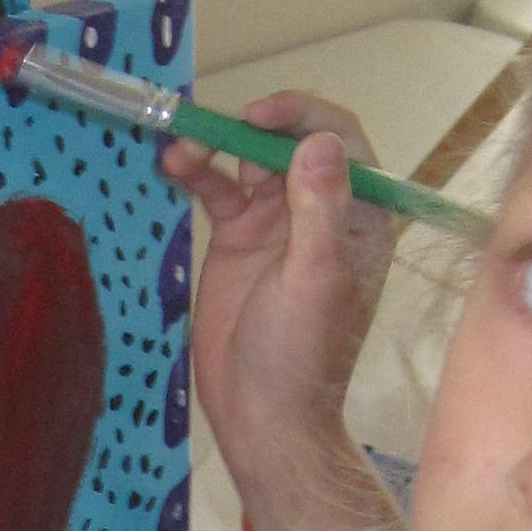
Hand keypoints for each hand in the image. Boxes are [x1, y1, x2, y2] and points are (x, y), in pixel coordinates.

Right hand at [171, 92, 398, 530]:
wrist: (262, 414)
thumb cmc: (302, 356)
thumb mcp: (316, 280)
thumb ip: (320, 210)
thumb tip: (319, 142)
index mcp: (358, 215)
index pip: (338, 139)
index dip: (300, 116)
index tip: (259, 117)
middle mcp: (320, 208)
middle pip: (288, 139)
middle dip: (251, 126)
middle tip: (213, 130)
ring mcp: (276, 220)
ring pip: (248, 158)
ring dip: (217, 144)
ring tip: (183, 149)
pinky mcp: (237, 237)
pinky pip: (217, 188)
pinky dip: (196, 172)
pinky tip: (172, 165)